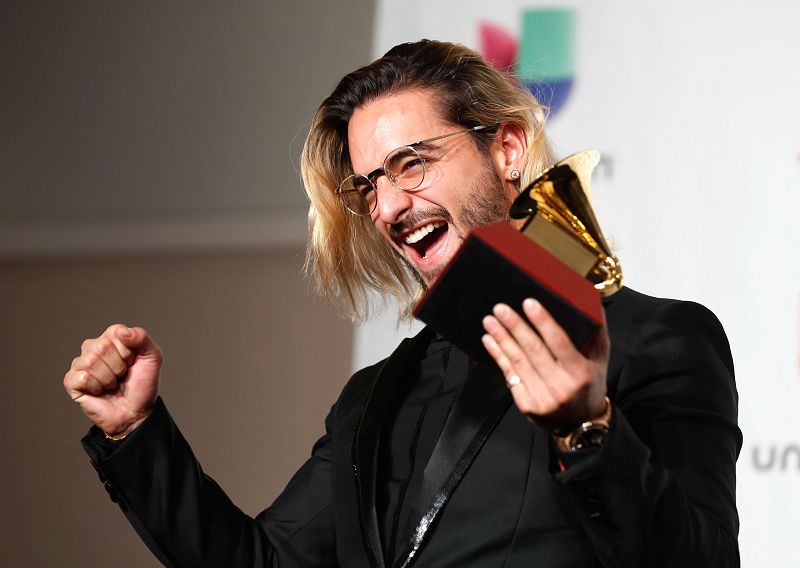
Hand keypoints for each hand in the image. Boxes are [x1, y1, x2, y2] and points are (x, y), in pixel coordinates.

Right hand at [64, 324, 161, 437]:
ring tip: (112, 383)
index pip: (115, 332)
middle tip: (122, 375)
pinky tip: (100, 391)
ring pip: (91, 361)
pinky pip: (83, 377)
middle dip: (119, 365)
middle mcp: (93, 348)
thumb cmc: (142, 384)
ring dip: (109, 377)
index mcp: (111, 338)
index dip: (128, 350)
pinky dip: (97, 386)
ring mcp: (80, 364)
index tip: (132, 361)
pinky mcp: (71, 381)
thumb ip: (142, 338)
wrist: (135, 412)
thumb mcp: (153, 357)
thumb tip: (122, 332)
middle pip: (102, 346)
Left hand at [481, 298, 609, 432]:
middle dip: (515, 326)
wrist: (580, 423)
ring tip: (490, 321)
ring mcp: (542, 398)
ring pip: (518, 362)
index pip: (559, 342)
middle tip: (501, 308)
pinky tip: (490, 341)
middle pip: (533, 350)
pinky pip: (509, 375)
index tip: (529, 303)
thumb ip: (595, 333)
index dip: (543, 322)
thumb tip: (590, 304)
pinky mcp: (526, 405)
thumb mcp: (600, 361)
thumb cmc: (589, 385)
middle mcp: (561, 387)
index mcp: (580, 373)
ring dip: (501, 339)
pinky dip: (498, 356)